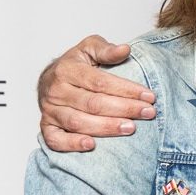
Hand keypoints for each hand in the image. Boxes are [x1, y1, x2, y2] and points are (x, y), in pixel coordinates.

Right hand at [37, 35, 154, 152]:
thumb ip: (106, 49)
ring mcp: (49, 110)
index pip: (100, 82)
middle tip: (147, 113)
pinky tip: (91, 145)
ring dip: (106, 127)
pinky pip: (55, 140)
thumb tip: (125, 50)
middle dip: (124, 109)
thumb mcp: (89, 48)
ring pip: (78, 122)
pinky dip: (72, 144)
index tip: (149, 96)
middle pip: (93, 104)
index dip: (126, 90)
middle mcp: (56, 91)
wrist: (49, 79)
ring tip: (130, 128)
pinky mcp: (46, 127)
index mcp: (67, 69)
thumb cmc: (74, 64)